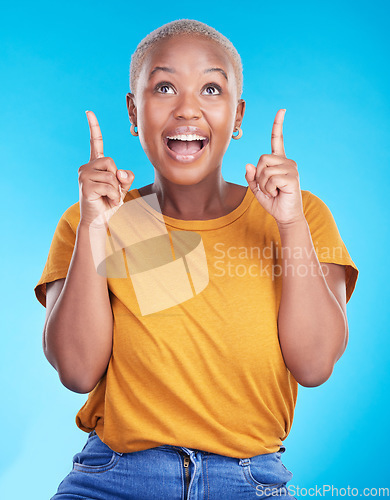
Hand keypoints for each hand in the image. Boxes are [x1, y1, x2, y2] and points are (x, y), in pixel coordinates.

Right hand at [78, 111, 133, 226]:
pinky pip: (109, 186)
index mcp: (95, 164)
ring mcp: (84, 175)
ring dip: (116, 190)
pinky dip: (113, 196)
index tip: (89, 112)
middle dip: (117, 178)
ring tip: (109, 198)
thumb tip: (119, 171)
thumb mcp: (122, 188)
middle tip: (112, 192)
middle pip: (110, 161)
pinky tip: (107, 201)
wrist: (98, 221)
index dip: (94, 127)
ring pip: (111, 175)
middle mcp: (87, 167)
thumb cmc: (109, 203)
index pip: (95, 143)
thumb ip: (125, 177)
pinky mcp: (85, 185)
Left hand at [245, 109, 304, 225]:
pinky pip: (271, 178)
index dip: (278, 125)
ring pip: (265, 170)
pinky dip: (269, 188)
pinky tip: (277, 193)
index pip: (278, 140)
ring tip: (274, 191)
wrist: (285, 216)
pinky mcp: (293, 178)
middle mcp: (287, 162)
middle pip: (262, 159)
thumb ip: (251, 177)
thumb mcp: (257, 189)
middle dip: (259, 175)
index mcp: (279, 161)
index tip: (282, 110)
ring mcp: (291, 169)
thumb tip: (249, 165)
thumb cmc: (273, 201)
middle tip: (268, 187)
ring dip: (264, 184)